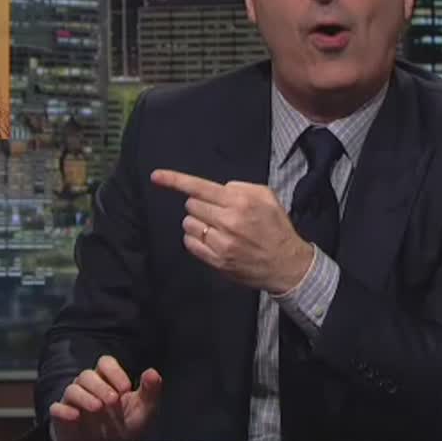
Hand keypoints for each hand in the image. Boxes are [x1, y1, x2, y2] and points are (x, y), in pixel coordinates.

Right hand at [50, 355, 161, 440]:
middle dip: (100, 386)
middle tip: (113, 401)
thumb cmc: (124, 426)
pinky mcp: (63, 418)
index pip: (105, 363)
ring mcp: (74, 402)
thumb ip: (150, 392)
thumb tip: (153, 372)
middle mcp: (88, 387)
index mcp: (107, 380)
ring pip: (72, 389)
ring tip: (98, 408)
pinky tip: (75, 416)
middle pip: (87, 375)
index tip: (126, 388)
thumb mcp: (144, 411)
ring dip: (85, 397)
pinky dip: (64, 411)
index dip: (114, 371)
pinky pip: (56, 408)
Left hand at [151, 168, 313, 294]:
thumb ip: (240, 187)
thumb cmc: (276, 227)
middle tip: (217, 213)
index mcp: (240, 201)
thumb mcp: (267, 196)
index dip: (175, 180)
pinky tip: (211, 240)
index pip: (200, 187)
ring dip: (197, 223)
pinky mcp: (217, 261)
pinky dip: (195, 239)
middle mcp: (228, 221)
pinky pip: (190, 243)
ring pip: (188, 224)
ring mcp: (221, 243)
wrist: (286, 264)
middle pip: (192, 205)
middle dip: (200, 205)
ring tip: (215, 227)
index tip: (155, 176)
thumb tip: (218, 189)